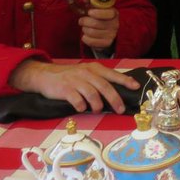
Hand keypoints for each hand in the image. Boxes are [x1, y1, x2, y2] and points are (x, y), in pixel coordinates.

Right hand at [10, 60, 139, 113]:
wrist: (44, 75)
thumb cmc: (69, 76)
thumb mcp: (85, 73)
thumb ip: (99, 80)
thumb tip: (116, 92)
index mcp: (94, 68)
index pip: (112, 74)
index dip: (125, 80)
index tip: (136, 87)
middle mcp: (86, 72)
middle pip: (104, 86)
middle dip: (115, 99)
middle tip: (120, 109)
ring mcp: (75, 80)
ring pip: (92, 93)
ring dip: (97, 104)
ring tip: (97, 110)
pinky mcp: (65, 89)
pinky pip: (77, 99)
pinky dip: (81, 106)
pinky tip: (81, 109)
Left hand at [79, 0, 117, 52]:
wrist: (105, 34)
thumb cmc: (99, 18)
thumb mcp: (95, 9)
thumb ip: (91, 1)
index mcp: (114, 13)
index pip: (108, 13)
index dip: (97, 13)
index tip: (89, 12)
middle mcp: (115, 24)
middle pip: (96, 24)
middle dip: (85, 21)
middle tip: (81, 20)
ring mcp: (112, 35)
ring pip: (92, 32)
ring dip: (84, 30)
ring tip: (85, 28)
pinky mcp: (107, 43)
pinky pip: (91, 41)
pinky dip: (85, 38)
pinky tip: (86, 35)